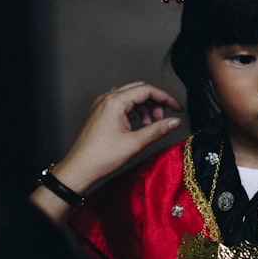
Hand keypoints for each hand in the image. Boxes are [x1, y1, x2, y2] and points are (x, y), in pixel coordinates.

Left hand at [48, 81, 182, 193]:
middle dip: (156, 103)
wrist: (80, 168)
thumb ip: (158, 130)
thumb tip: (174, 122)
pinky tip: (140, 126)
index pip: (147, 90)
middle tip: (164, 119)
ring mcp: (103, 105)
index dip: (166, 98)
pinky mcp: (101, 113)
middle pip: (140, 90)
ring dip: (146, 108)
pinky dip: (135, 112)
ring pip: (131, 97)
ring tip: (152, 126)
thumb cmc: (101, 156)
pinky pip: (123, 105)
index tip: (177, 109)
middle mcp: (107, 99)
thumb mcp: (135, 143)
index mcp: (115, 101)